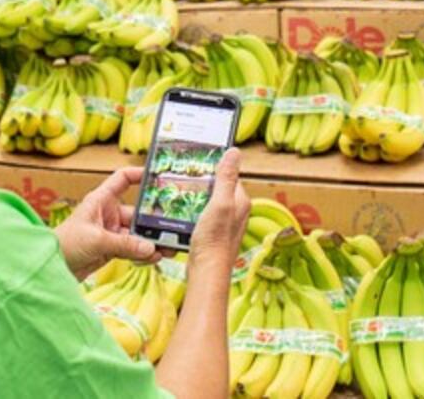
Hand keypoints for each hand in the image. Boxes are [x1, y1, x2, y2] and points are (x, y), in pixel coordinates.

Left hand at [55, 167, 159, 279]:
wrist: (51, 268)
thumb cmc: (65, 244)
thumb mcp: (96, 240)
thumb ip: (125, 244)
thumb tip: (151, 247)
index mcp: (100, 200)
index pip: (122, 179)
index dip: (138, 174)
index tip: (158, 176)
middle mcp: (107, 214)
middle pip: (136, 212)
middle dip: (153, 222)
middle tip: (172, 228)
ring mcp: (110, 232)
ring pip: (137, 234)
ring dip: (151, 241)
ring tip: (168, 248)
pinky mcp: (110, 249)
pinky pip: (132, 249)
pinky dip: (143, 253)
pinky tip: (154, 258)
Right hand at [188, 148, 248, 271]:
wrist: (207, 271)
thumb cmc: (214, 239)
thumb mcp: (220, 203)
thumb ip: (227, 178)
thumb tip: (235, 152)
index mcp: (241, 201)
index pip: (229, 175)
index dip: (214, 169)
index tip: (198, 164)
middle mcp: (236, 211)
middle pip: (218, 188)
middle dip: (204, 183)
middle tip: (186, 179)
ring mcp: (225, 223)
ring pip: (209, 202)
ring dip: (197, 198)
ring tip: (182, 195)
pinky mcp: (214, 233)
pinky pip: (203, 215)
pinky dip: (194, 212)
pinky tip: (183, 213)